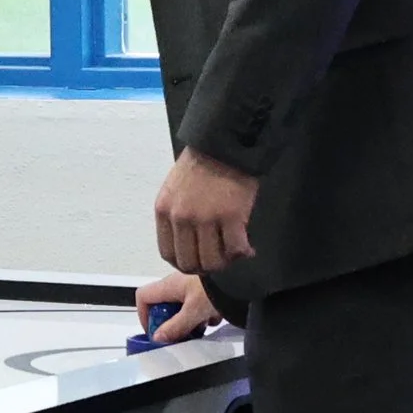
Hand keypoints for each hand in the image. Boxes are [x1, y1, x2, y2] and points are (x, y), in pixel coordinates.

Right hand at [134, 272, 221, 342]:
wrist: (244, 275)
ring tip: (201, 326)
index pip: (142, 297)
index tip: (155, 332)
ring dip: (189, 321)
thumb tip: (159, 337)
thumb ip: (176, 326)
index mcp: (168, 285)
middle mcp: (177, 283)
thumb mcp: (194, 311)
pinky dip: (203, 315)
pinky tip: (213, 318)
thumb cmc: (218, 286)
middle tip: (179, 333)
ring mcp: (192, 286)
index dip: (143, 315)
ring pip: (181, 308)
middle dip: (171, 322)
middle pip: (163, 306)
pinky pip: (197, 306)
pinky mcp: (206, 290)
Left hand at [153, 147, 257, 274]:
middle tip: (220, 261)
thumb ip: (177, 216)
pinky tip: (248, 248)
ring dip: (225, 263)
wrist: (223, 145)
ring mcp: (205, 219)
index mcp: (164, 212)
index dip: (185, 263)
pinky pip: (236, 249)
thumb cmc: (201, 165)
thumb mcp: (174, 190)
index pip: (168, 253)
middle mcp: (181, 219)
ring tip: (234, 254)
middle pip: (189, 263)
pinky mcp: (231, 217)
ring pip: (213, 261)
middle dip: (205, 267)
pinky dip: (243, 253)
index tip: (197, 262)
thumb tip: (188, 242)